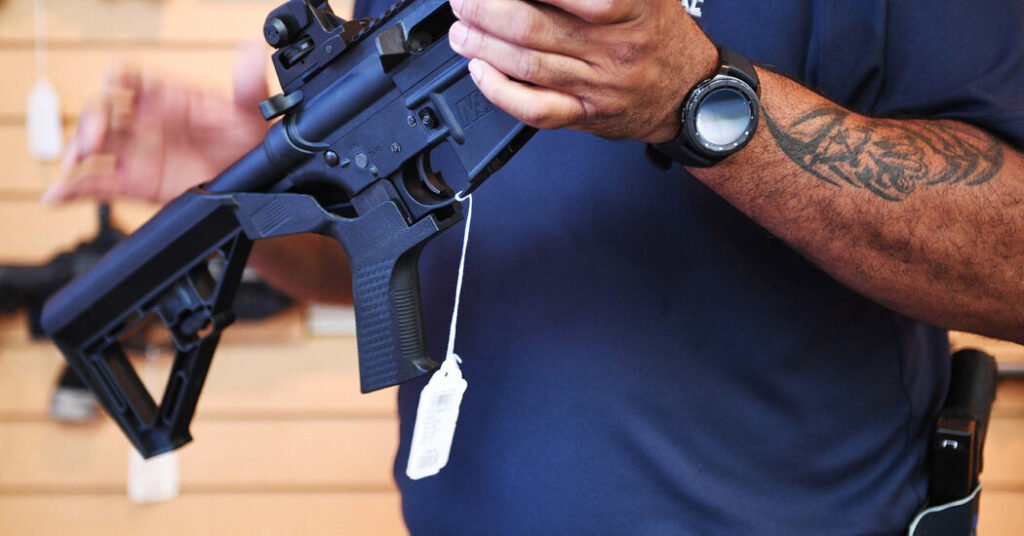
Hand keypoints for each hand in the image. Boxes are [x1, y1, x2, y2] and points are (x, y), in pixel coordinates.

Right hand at [42, 41, 270, 204]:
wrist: (255, 186)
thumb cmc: (249, 143)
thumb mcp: (252, 113)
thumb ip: (249, 84)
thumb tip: (250, 51)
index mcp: (168, 98)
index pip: (134, 78)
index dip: (122, 77)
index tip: (116, 81)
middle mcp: (147, 122)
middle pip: (105, 110)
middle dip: (92, 120)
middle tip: (95, 138)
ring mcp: (139, 152)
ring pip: (94, 145)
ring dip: (76, 150)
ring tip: (73, 163)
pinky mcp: (136, 182)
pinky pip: (97, 183)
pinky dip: (73, 189)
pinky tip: (56, 195)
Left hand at [447, 0, 716, 142]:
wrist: (690, 92)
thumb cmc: (659, 34)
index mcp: (633, 6)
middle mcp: (615, 46)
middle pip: (534, 26)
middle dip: (486, 9)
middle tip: (463, 0)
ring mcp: (599, 84)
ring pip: (528, 65)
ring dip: (483, 46)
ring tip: (461, 30)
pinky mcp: (586, 113)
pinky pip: (536, 109)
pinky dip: (500, 91)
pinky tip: (480, 71)